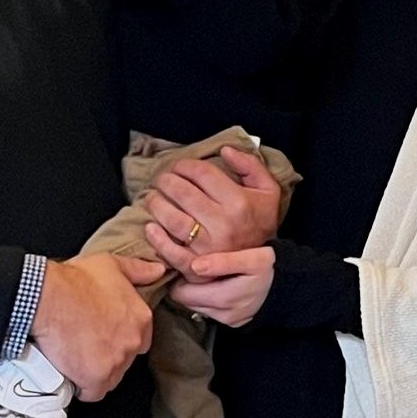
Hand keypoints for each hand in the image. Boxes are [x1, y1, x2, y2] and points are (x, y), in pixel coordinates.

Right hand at [30, 252, 159, 398]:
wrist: (49, 298)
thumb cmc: (75, 280)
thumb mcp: (110, 264)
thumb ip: (138, 270)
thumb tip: (158, 270)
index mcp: (141, 318)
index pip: (140, 338)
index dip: (120, 337)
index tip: (104, 333)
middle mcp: (132, 343)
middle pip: (125, 359)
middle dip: (109, 354)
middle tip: (86, 343)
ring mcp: (115, 363)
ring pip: (111, 377)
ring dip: (97, 371)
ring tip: (76, 357)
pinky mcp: (96, 379)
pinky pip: (93, 392)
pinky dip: (83, 386)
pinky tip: (72, 374)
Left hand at [142, 146, 283, 273]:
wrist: (264, 263)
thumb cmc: (259, 220)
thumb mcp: (267, 189)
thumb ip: (250, 165)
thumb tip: (225, 150)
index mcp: (239, 202)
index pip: (202, 174)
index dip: (185, 165)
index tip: (179, 166)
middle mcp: (223, 224)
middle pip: (183, 193)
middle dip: (166, 180)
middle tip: (161, 179)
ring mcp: (208, 248)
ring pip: (173, 220)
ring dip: (156, 204)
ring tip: (152, 197)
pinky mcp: (197, 267)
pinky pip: (172, 252)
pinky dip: (157, 238)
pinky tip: (150, 226)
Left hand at [167, 247, 274, 328]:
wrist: (292, 288)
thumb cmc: (271, 268)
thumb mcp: (252, 258)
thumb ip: (223, 262)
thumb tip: (194, 266)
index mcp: (224, 298)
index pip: (182, 293)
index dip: (177, 276)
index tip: (177, 259)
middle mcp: (222, 314)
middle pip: (186, 301)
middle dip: (182, 284)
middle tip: (185, 263)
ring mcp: (228, 321)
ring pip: (196, 306)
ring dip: (193, 292)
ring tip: (198, 273)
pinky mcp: (232, 323)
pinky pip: (209, 310)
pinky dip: (206, 298)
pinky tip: (213, 284)